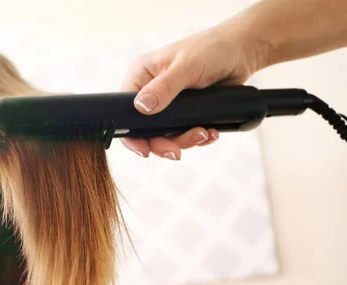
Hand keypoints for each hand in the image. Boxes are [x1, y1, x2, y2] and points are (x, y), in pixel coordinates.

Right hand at [119, 27, 264, 159]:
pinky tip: (210, 132)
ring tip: (203, 134)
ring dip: (184, 140)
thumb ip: (164, 87)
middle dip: (162, 143)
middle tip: (177, 152)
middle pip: (145, 130)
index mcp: (142, 76)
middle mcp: (151, 91)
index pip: (125, 110)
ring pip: (166, 135)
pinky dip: (197, 137)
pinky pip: (184, 134)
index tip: (144, 150)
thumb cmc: (212, 49)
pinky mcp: (185, 112)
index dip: (132, 134)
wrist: (242, 51)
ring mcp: (168, 104)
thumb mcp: (186, 66)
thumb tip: (142, 107)